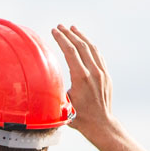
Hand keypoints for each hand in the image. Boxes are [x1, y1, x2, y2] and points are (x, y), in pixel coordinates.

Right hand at [52, 25, 116, 142]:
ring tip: (73, 29)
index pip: (70, 51)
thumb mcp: (63, 102)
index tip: (54, 30)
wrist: (101, 124)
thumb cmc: (79, 118)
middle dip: (69, 34)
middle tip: (60, 26)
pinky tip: (85, 43)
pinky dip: (90, 46)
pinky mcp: (106, 76)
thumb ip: (56, 89)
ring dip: (81, 37)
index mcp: (81, 77)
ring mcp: (102, 73)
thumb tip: (42, 79)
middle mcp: (93, 72)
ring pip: (92, 48)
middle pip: (81, 46)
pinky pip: (98, 56)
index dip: (61, 39)